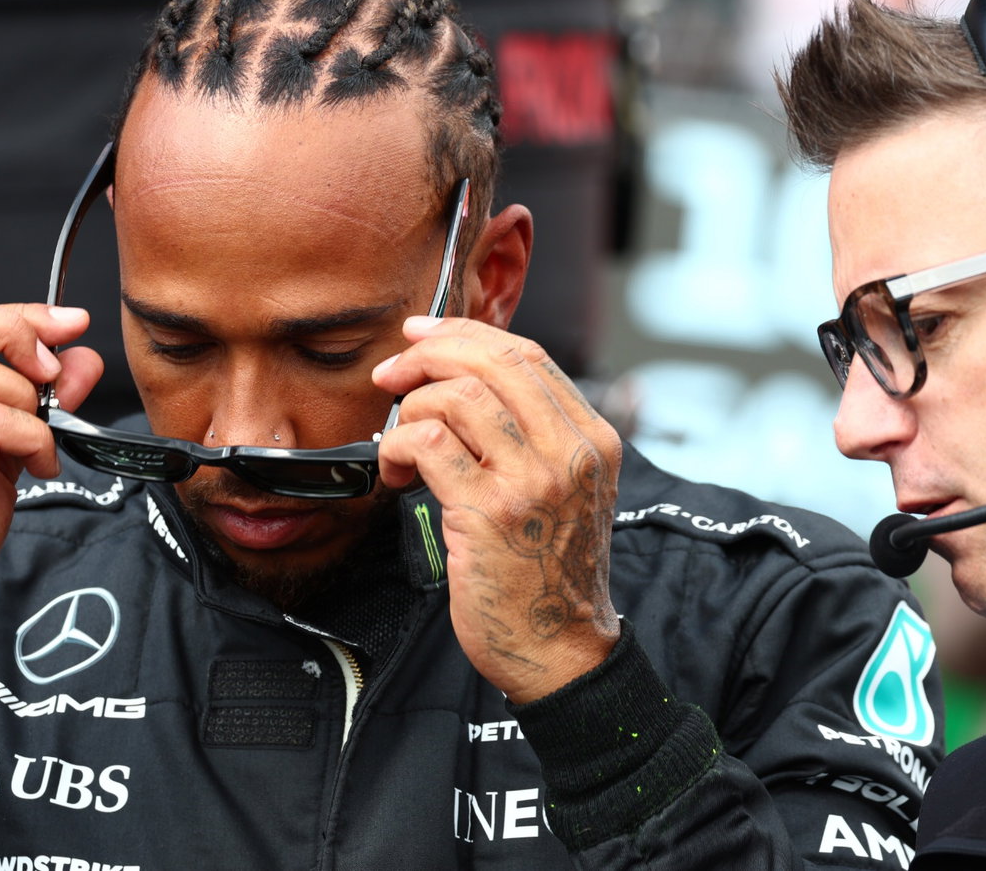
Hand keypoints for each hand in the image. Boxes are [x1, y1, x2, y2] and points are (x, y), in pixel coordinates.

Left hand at [373, 317, 620, 703]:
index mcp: (591, 439)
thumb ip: (534, 437)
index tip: (423, 337)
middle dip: (430, 355)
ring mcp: (532, 481)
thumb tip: (462, 383)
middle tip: (394, 375)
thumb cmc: (550, 574)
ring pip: (458, 395)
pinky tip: (396, 470)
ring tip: (400, 442)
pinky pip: (430, 444)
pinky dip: (399, 444)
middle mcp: (569, 452)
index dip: (466, 334)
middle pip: (493, 361)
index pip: (528, 355)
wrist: (560, 650)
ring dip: (412, 409)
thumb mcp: (566, 492)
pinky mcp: (489, 512)